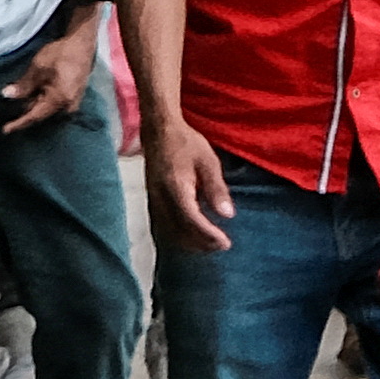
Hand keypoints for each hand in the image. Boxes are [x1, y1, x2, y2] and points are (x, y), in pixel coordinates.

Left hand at [0, 26, 98, 132]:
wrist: (82, 44)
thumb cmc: (61, 54)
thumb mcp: (38, 67)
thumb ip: (24, 84)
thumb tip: (7, 95)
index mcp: (59, 100)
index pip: (35, 116)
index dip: (19, 123)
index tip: (5, 130)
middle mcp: (68, 105)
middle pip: (42, 113)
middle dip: (26, 112)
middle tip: (8, 112)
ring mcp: (73, 101)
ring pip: (48, 108)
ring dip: (34, 105)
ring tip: (21, 100)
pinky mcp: (73, 95)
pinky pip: (55, 104)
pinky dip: (43, 101)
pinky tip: (34, 94)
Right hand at [144, 118, 235, 252]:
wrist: (158, 132)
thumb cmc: (185, 143)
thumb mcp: (208, 162)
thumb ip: (217, 189)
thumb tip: (227, 215)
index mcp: (175, 187)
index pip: (191, 219)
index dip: (208, 235)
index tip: (225, 243)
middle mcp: (160, 197)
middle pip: (179, 231)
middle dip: (201, 243)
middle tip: (222, 246)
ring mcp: (153, 200)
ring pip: (169, 231)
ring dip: (190, 242)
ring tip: (211, 244)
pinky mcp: (152, 200)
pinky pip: (163, 225)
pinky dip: (179, 235)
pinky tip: (193, 236)